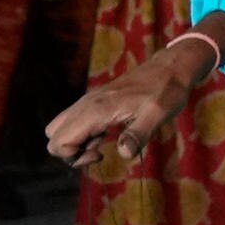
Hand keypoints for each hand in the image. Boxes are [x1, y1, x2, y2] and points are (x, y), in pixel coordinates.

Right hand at [46, 30, 220, 167]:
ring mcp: (89, 102)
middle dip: (69, 152)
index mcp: (97, 109)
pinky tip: (105, 135)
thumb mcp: (158, 114)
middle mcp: (87, 104)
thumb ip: (138, 133)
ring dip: (75, 143)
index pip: (59, 140)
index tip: (99, 155)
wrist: (170, 68)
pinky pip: (74, 122)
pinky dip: (82, 134)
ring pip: (61, 128)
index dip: (72, 156)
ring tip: (102, 146)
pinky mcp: (95, 102)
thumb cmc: (166, 91)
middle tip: (99, 154)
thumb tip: (123, 153)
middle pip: (53, 135)